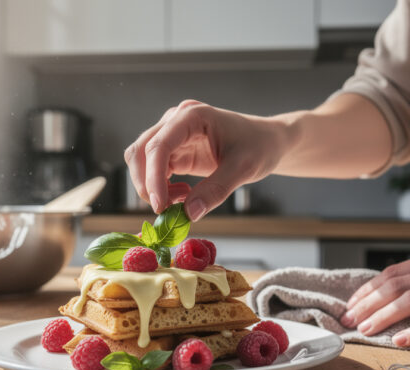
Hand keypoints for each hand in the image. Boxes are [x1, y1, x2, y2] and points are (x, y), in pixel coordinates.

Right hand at [124, 100, 286, 220]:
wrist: (268, 141)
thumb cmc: (260, 146)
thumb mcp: (243, 169)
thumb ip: (216, 190)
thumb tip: (189, 214)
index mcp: (192, 116)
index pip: (159, 144)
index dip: (153, 176)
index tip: (159, 205)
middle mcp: (176, 120)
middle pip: (141, 151)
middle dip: (146, 183)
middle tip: (165, 209)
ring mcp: (173, 134)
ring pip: (142, 160)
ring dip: (151, 186)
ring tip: (180, 200)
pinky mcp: (175, 150)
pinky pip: (154, 170)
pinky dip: (160, 187)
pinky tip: (183, 196)